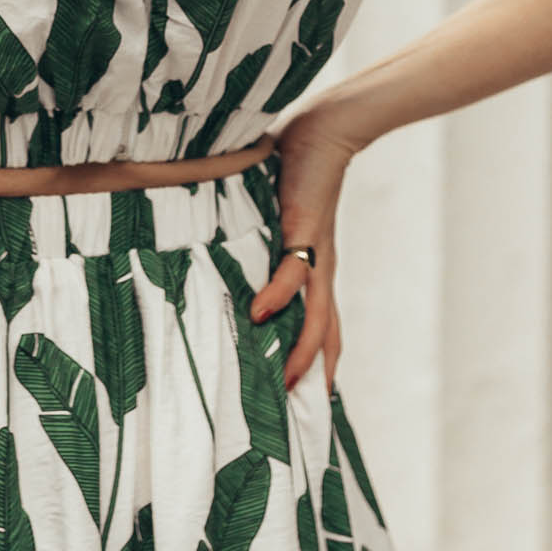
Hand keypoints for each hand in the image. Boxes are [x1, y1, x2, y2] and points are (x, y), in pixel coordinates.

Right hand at [249, 104, 357, 391]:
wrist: (327, 132)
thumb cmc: (298, 172)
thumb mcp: (278, 219)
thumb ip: (258, 242)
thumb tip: (224, 258)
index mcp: (317, 271)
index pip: (324, 329)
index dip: (319, 366)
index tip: (306, 403)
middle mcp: (321, 271)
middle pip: (326, 335)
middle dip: (314, 376)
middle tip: (300, 418)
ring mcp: (316, 253)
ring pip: (316, 316)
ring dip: (301, 351)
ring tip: (286, 381)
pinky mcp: (304, 230)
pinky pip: (292, 271)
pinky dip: (278, 294)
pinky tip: (260, 313)